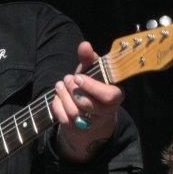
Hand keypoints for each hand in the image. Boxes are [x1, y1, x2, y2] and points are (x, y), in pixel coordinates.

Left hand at [51, 41, 123, 160]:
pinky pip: (64, 119)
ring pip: (74, 112)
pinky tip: (58, 95)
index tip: (78, 77)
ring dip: (63, 95)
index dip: (92, 87)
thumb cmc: (92, 87)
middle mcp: (105, 112)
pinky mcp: (76, 129)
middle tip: (68, 79)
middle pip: (88, 105)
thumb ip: (89, 58)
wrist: (89, 112)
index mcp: (115, 96)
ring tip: (60, 85)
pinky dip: (57, 105)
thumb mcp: (93, 71)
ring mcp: (90, 123)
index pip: (109, 96)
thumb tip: (84, 45)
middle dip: (74, 90)